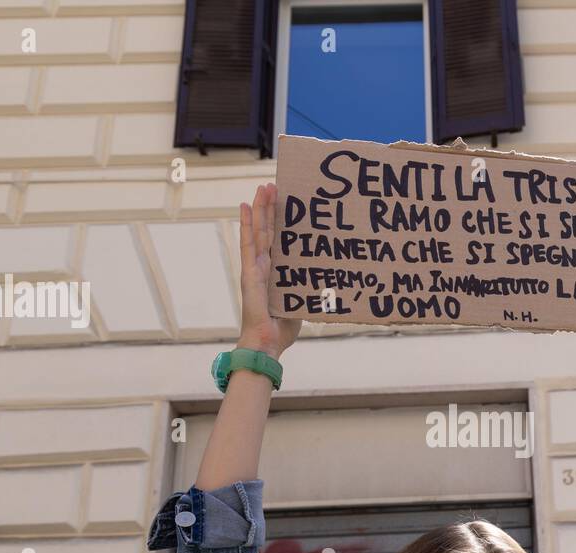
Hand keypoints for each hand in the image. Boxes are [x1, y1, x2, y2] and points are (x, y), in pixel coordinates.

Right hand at [239, 183, 301, 357]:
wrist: (266, 345)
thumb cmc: (282, 330)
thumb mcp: (300, 303)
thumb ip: (308, 290)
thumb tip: (329, 282)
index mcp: (275, 274)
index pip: (277, 241)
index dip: (280, 222)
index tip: (287, 203)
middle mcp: (263, 267)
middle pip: (267, 231)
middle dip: (270, 208)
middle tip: (275, 185)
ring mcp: (254, 268)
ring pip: (258, 231)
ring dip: (260, 208)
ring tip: (263, 187)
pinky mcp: (249, 273)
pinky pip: (248, 243)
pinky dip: (246, 224)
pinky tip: (245, 205)